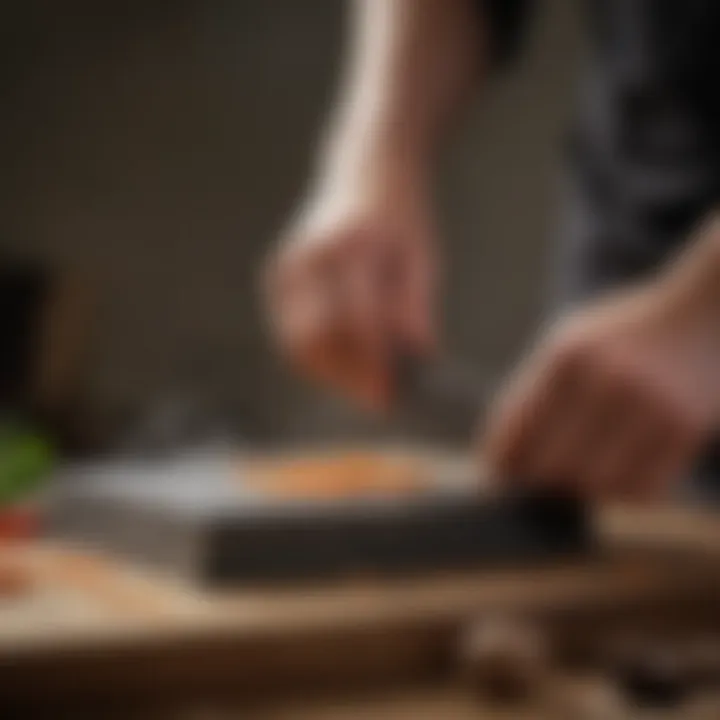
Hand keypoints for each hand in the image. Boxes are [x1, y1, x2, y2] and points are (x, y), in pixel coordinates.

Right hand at [264, 164, 437, 409]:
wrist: (366, 172)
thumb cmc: (402, 218)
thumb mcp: (422, 257)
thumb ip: (417, 306)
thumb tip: (420, 358)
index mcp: (352, 246)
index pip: (360, 321)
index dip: (375, 365)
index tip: (392, 398)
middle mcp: (311, 256)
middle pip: (319, 338)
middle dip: (348, 377)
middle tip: (380, 398)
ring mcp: (287, 265)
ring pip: (298, 341)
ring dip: (329, 372)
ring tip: (364, 383)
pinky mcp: (277, 276)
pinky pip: (289, 332)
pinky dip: (315, 356)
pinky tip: (343, 363)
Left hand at [482, 276, 719, 501]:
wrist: (706, 314)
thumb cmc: (620, 338)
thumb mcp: (568, 346)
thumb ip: (532, 397)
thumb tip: (500, 463)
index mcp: (566, 356)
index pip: (516, 433)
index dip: (501, 462)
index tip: (500, 472)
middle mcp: (606, 379)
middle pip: (551, 466)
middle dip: (539, 478)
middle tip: (542, 475)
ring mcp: (650, 405)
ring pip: (596, 485)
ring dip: (584, 487)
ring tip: (583, 469)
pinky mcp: (686, 429)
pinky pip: (642, 491)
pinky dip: (623, 491)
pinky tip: (618, 471)